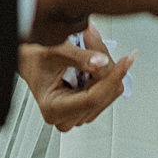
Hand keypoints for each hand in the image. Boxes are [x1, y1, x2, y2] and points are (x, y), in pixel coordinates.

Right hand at [18, 21, 135, 131]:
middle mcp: (66, 118)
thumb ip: (80, 57)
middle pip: (104, 95)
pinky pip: (108, 92)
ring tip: (90, 49)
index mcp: (54, 109)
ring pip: (110, 93)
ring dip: (107, 68)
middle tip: (95, 39)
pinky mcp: (87, 110)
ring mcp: (78, 116)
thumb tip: (102, 63)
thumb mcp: (55, 52)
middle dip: (106, 66)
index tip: (126, 61)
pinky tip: (95, 61)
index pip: (93, 98)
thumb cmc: (36, 59)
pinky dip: (107, 73)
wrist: (31, 62)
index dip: (112, 78)